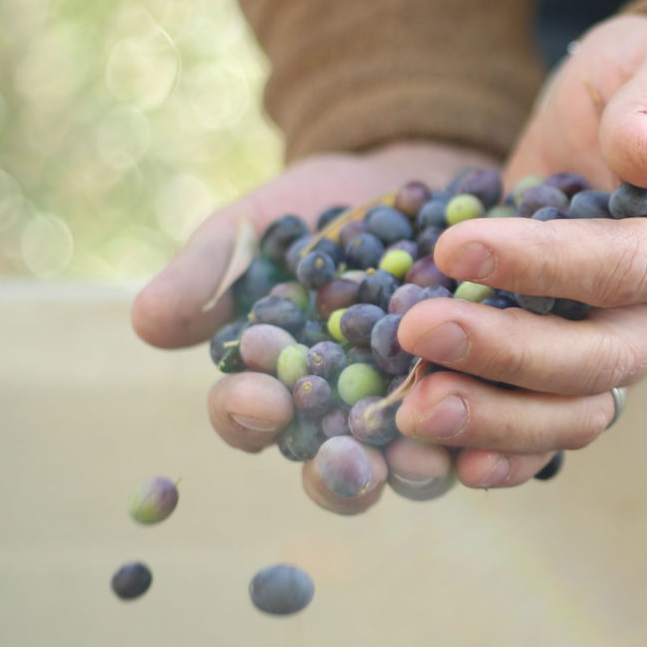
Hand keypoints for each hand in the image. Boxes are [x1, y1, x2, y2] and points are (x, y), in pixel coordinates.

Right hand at [132, 141, 505, 512]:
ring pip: (416, 463)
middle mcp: (348, 422)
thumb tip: (146, 321)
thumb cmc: (311, 211)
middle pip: (336, 469)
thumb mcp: (252, 230)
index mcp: (279, 393)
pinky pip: (493, 431)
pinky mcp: (490, 397)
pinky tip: (500, 427)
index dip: (249, 417)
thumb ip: (207, 275)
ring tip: (424, 456)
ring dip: (417, 468)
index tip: (259, 398)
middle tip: (348, 463)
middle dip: (339, 472)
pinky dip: (494, 437)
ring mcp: (421, 414)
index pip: (252, 421)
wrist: (410, 174)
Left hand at [393, 16, 646, 483]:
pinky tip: (441, 461)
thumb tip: (643, 157)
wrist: (628, 128)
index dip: (547, 265)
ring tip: (414, 409)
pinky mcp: (578, 376)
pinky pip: (546, 434)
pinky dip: (499, 455)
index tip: (457, 246)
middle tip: (417, 333)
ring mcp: (626, 357)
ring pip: (571, 413)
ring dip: (493, 419)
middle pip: (598, 360)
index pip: (629, 268)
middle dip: (505, 354)